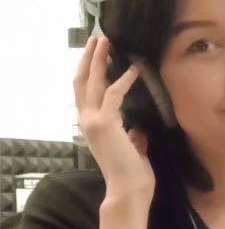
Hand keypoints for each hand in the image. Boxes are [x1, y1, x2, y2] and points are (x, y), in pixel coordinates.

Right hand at [74, 36, 155, 203]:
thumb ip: (133, 138)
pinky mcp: (105, 123)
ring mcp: (93, 122)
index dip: (90, 72)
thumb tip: (139, 130)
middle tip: (98, 38)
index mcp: (91, 127)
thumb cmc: (132, 175)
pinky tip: (136, 69)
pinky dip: (125, 80)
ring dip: (99, 60)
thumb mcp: (133, 150)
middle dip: (89, 58)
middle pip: (82, 82)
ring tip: (107, 42)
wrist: (129, 191)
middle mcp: (87, 122)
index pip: (85, 93)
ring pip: (91, 82)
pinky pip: (114, 94)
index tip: (98, 55)